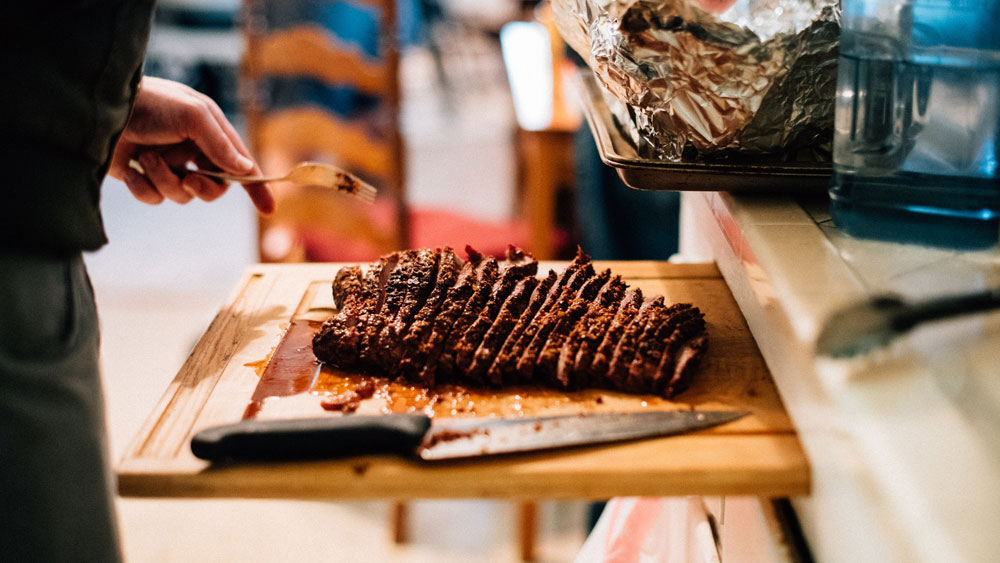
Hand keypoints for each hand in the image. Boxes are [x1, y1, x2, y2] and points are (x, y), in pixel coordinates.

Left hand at [108, 76, 274, 213]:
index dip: (255, 186)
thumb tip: (245, 169)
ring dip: (164, 180)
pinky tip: (129, 168)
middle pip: (214, 187)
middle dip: (202, 187)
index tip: (267, 208)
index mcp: (209, 132)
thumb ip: (221, 144)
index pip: (240, 164)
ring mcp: (167, 164)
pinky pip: (154, 198)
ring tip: (145, 159)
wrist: (99, 110)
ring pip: (182, 194)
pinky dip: (142, 186)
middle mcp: (191, 149)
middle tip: (189, 178)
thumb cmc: (149, 104)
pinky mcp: (143, 176)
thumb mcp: (192, 117)